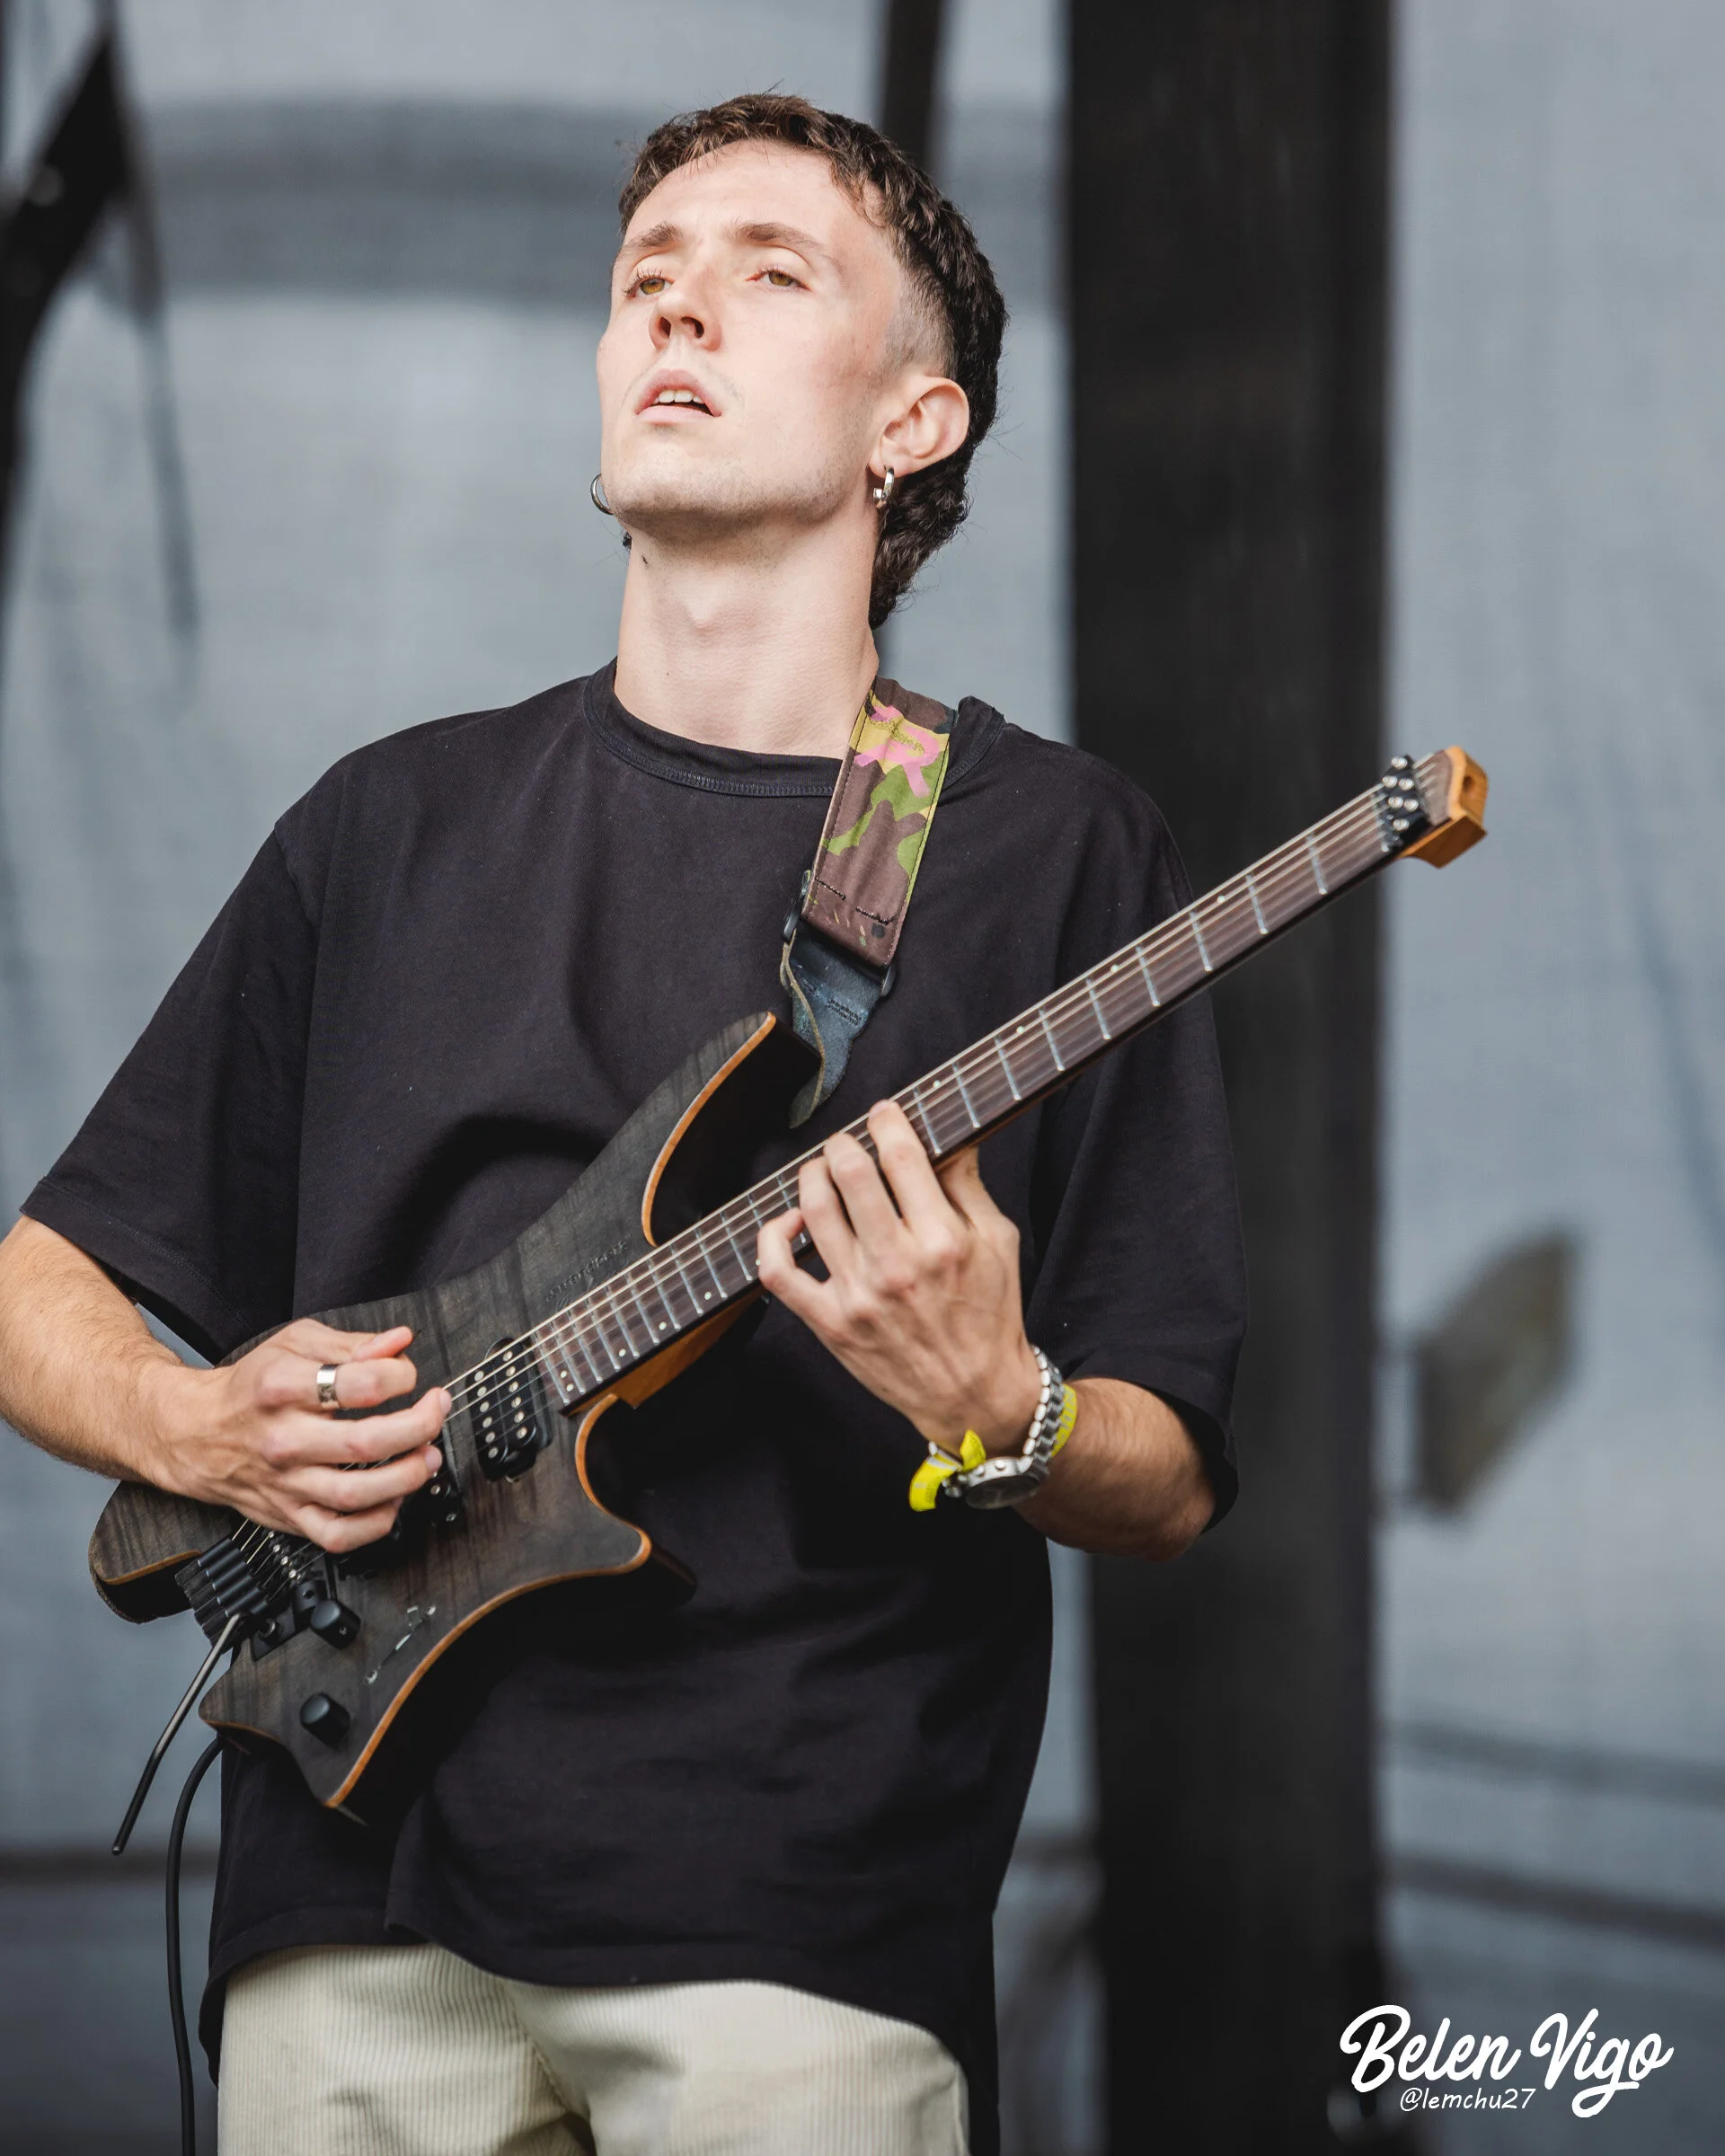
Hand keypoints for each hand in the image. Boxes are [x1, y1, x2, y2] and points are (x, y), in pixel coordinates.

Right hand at [139, 1320, 448, 1552]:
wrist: (196, 1432)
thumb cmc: (251, 1386)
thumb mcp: (295, 1344)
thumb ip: (352, 1343)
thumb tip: (399, 1343)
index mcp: (282, 1386)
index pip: (360, 1384)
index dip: (401, 1377)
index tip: (408, 1376)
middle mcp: (283, 1438)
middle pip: (365, 1444)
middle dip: (419, 1427)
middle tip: (436, 1413)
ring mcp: (285, 1482)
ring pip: (355, 1495)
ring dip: (407, 1477)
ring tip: (427, 1457)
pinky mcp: (288, 1515)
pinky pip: (337, 1535)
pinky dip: (376, 1524)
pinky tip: (393, 1499)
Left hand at [756, 1100, 1042, 1453]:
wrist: (973, 1395)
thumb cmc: (991, 1317)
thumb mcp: (998, 1242)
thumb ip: (968, 1186)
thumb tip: (947, 1136)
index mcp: (942, 1241)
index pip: (901, 1157)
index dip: (887, 1122)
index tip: (883, 1114)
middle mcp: (896, 1266)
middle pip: (850, 1173)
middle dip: (845, 1143)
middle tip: (849, 1142)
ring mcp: (857, 1296)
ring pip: (813, 1210)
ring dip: (812, 1176)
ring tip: (823, 1171)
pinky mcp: (830, 1323)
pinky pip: (778, 1272)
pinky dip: (774, 1236)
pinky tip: (792, 1221)